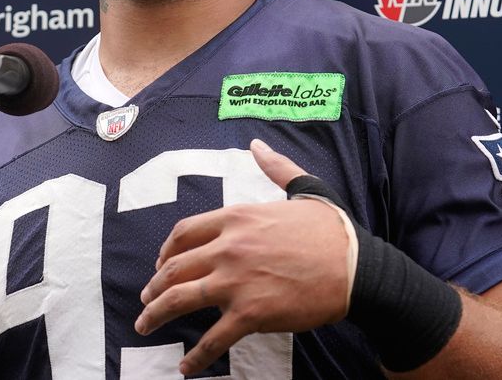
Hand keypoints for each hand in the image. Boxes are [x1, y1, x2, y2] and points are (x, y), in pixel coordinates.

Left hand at [135, 139, 352, 374]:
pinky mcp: (250, 314)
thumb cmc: (331, 230)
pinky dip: (197, 356)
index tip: (161, 263)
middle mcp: (228, 247)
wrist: (355, 267)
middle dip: (154, 285)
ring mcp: (236, 281)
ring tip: (145, 325)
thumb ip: (275, 167)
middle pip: (175, 267)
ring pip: (180, 299)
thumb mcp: (303, 188)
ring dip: (156, 314)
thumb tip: (258, 144)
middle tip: (145, 299)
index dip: (166, 250)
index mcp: (237, 217)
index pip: (184, 232)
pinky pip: (213, 338)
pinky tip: (187, 367)